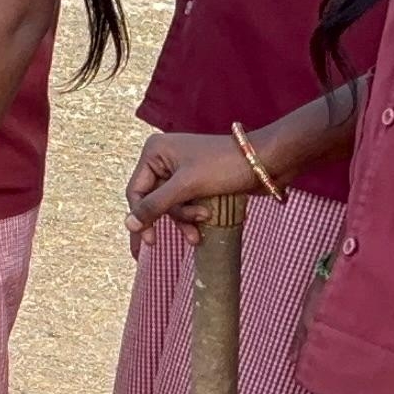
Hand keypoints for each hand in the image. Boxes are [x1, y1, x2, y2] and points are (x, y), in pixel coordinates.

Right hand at [126, 131, 258, 241]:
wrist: (266, 161)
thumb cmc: (223, 166)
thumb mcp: (186, 186)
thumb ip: (155, 206)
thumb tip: (127, 225)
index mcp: (155, 152)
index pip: (137, 191)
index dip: (142, 216)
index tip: (150, 241)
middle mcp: (164, 159)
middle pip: (156, 200)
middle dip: (175, 217)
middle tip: (187, 236)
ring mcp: (182, 170)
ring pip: (172, 204)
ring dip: (187, 219)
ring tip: (201, 231)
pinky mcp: (198, 181)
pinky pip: (187, 204)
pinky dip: (194, 216)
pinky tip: (205, 226)